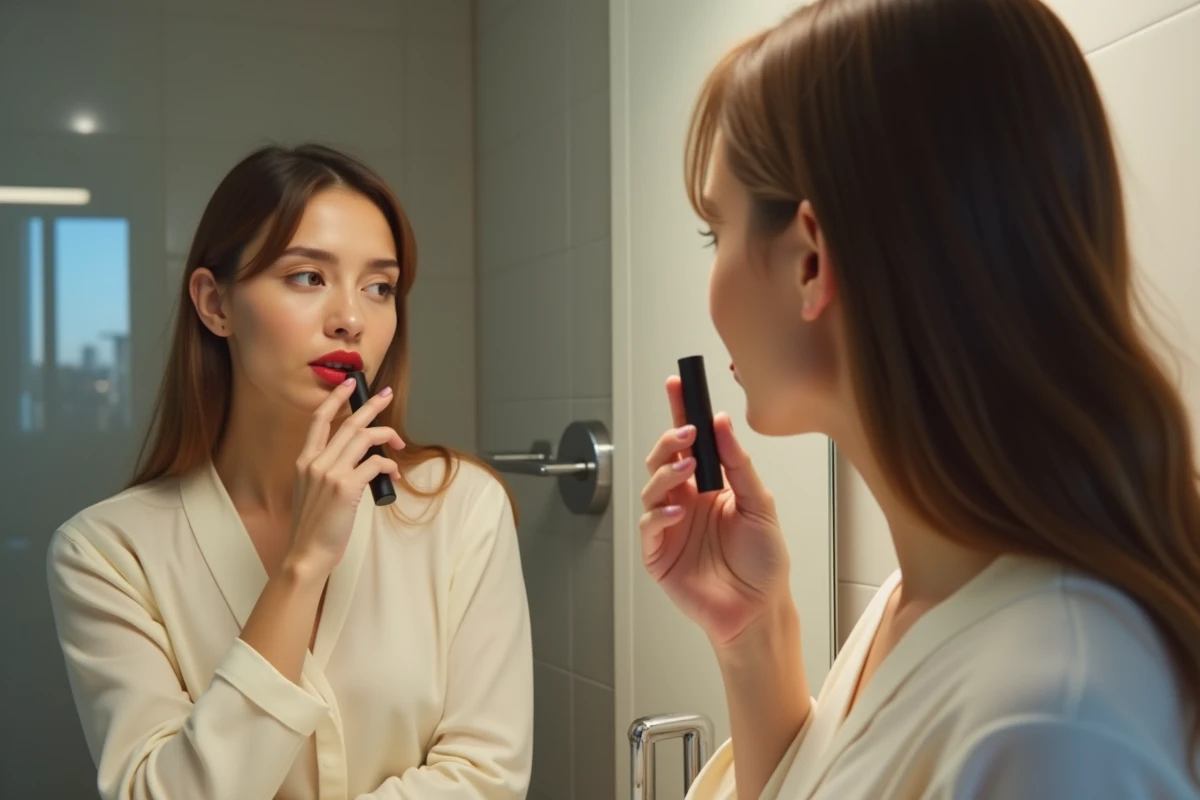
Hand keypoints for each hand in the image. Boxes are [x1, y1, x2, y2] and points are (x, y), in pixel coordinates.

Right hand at [286, 378, 403, 575]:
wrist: (307, 553)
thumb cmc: (313, 526)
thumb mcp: (310, 491)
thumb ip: (326, 471)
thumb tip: (357, 461)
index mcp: (304, 461)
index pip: (318, 420)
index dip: (335, 398)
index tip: (348, 385)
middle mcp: (315, 462)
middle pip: (349, 423)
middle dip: (371, 405)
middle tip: (386, 394)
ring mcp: (330, 473)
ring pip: (364, 438)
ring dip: (387, 436)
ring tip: (399, 443)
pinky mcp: (346, 488)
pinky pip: (376, 464)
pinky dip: (389, 465)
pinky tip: (394, 475)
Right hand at [639, 376, 791, 646]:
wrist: (759, 611)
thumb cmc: (763, 564)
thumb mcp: (761, 505)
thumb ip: (739, 466)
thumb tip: (723, 426)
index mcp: (709, 487)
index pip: (688, 442)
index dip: (680, 412)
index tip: (677, 385)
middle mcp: (686, 502)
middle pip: (663, 460)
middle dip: (669, 441)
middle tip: (685, 432)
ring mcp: (670, 527)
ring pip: (652, 487)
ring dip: (666, 473)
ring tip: (688, 469)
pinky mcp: (658, 554)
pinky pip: (649, 526)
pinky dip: (660, 514)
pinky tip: (679, 511)